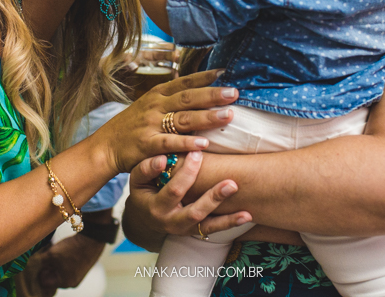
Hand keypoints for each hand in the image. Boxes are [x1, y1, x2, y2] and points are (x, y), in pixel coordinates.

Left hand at [19, 231, 104, 296]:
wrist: (93, 237)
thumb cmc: (71, 248)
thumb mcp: (51, 254)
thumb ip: (38, 261)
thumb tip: (28, 264)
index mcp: (64, 283)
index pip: (44, 281)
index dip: (39, 270)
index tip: (40, 260)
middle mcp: (72, 282)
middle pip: (51, 277)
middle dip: (47, 266)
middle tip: (47, 254)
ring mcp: (78, 275)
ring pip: (59, 270)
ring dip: (55, 262)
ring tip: (55, 250)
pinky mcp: (82, 267)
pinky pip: (67, 266)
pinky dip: (63, 260)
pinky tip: (63, 250)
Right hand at [97, 69, 238, 173]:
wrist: (106, 146)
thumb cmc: (133, 126)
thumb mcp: (149, 105)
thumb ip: (171, 98)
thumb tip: (198, 89)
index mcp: (157, 94)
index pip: (184, 82)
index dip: (204, 77)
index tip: (225, 72)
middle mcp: (155, 106)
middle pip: (188, 98)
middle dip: (212, 95)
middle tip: (234, 93)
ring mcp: (151, 125)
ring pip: (182, 118)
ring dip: (207, 117)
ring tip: (227, 115)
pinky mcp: (147, 145)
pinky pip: (170, 142)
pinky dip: (187, 143)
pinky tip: (204, 144)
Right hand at [124, 151, 251, 250]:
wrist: (144, 220)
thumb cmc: (143, 192)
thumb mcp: (137, 180)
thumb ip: (147, 169)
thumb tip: (162, 158)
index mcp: (156, 208)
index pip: (174, 190)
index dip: (187, 172)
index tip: (198, 153)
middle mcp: (171, 222)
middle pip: (195, 212)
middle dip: (213, 198)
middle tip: (231, 183)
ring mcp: (185, 229)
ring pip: (207, 225)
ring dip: (228, 218)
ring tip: (246, 210)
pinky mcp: (195, 231)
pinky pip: (214, 229)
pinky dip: (231, 223)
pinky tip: (246, 216)